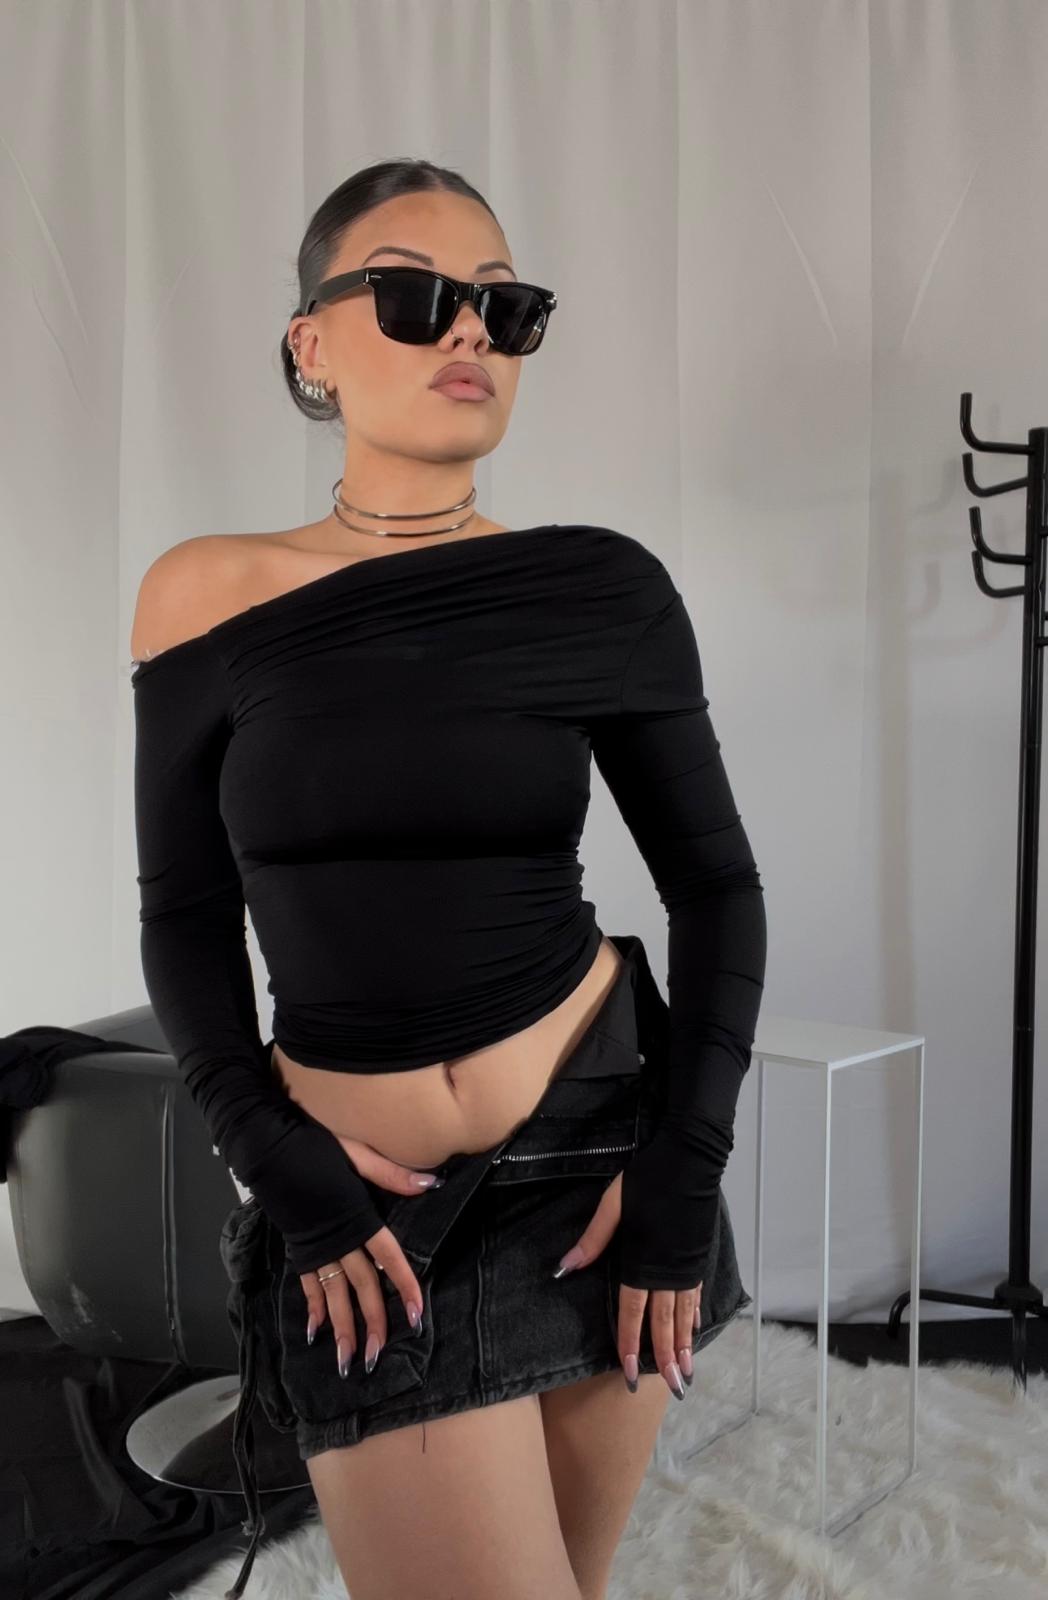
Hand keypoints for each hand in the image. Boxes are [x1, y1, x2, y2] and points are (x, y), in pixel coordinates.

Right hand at [298, 1136, 443, 1377]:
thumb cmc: (314, 1147)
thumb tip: (431, 1182)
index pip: (388, 1258)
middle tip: (377, 1357)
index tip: (416, 1316)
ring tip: (346, 1360)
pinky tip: (316, 1331)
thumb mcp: (357, 1152)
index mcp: (358, 1218)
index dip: (404, 1286)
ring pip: (333, 1294)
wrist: (268, 1148)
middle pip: (361, 1285)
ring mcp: (316, 1246)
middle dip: (371, 1322)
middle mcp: (339, 1239)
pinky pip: (308, 1283)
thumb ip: (392, 1173)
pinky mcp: (298, 1247)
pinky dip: (313, 1306)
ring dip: (341, 1327)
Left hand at [555, 1171, 702, 1398]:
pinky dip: (695, 1316)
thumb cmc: (648, 1179)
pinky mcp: (698, 1256)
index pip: (633, 1313)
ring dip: (685, 1345)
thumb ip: (592, 1240)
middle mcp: (667, 1271)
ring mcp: (686, 1265)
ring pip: (685, 1315)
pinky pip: (696, 1294)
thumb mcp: (612, 1205)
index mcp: (642, 1262)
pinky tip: (696, 1329)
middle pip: (664, 1323)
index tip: (631, 1374)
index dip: (630, 1343)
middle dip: (665, 1357)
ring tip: (687, 1372)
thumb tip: (563, 1269)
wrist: (691, 1159)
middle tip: (671, 1388)